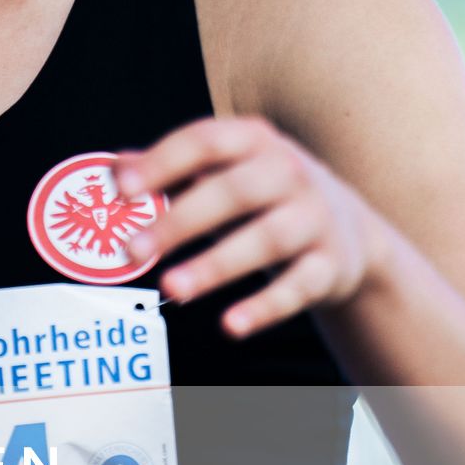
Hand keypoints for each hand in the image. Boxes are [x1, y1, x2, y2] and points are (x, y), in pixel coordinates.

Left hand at [114, 116, 390, 337]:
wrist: (351, 231)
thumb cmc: (263, 195)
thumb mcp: (225, 169)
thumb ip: (170, 169)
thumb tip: (113, 167)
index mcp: (254, 139)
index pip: (205, 141)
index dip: (162, 162)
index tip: (122, 188)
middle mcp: (289, 171)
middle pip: (233, 192)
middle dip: (180, 221)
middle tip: (132, 249)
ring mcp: (314, 218)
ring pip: (266, 240)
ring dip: (215, 266)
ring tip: (172, 288)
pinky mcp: (330, 265)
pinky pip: (298, 287)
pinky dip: (264, 307)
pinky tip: (230, 325)